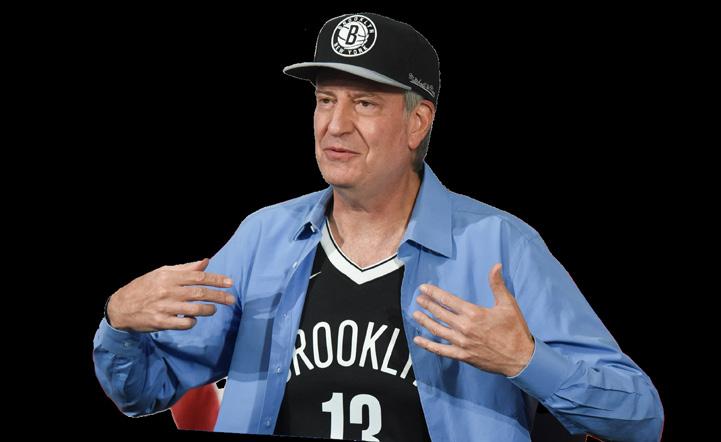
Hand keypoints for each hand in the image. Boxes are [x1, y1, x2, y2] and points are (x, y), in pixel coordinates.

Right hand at [106, 258, 235, 331]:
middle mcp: (168, 291)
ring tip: (213, 309)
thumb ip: (185, 268)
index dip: (216, 279)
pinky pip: (183, 324)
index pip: (198, 277)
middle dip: (219, 296)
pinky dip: (192, 322)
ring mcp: (164, 308)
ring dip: (208, 310)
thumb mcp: (162, 273)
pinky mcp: (161, 322)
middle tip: (231, 299)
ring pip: (194, 310)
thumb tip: (205, 261)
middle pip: (200, 293)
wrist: (120, 306)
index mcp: (169, 277)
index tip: (230, 282)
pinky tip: (193, 319)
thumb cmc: (145, 287)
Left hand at [412, 263, 534, 376]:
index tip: (424, 288)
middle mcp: (464, 327)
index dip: (434, 293)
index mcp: (473, 313)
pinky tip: (418, 340)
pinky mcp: (462, 356)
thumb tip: (496, 266)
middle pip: (440, 313)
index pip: (448, 300)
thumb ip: (497, 285)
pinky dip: (428, 345)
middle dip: (427, 305)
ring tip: (415, 314)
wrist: (520, 358)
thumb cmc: (515, 330)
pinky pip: (441, 350)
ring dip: (425, 321)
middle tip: (418, 299)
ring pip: (437, 330)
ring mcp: (462, 343)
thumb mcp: (507, 304)